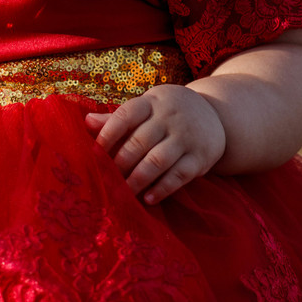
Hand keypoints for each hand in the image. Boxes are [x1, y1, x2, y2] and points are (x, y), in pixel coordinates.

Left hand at [85, 84, 224, 204]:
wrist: (215, 114)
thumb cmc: (167, 114)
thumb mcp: (147, 108)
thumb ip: (117, 119)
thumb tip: (86, 122)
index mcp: (152, 103)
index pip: (126, 114)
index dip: (108, 134)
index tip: (94, 154)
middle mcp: (170, 117)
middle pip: (140, 141)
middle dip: (120, 163)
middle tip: (106, 180)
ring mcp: (187, 137)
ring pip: (158, 160)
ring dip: (138, 179)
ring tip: (123, 193)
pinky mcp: (201, 157)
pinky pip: (180, 175)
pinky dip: (163, 189)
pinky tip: (148, 199)